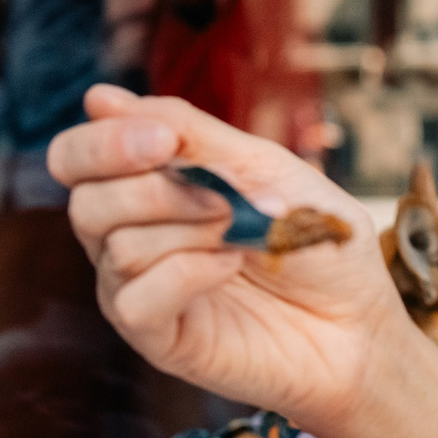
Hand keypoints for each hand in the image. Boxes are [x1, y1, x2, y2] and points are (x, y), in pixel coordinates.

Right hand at [49, 84, 405, 426]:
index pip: (76, 157)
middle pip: (84, 201)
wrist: (360, 320)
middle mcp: (130, 237)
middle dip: (153, 190)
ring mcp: (140, 291)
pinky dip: (187, 275)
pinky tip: (229, 269)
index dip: (105, 141)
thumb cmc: (315, 241)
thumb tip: (98, 99)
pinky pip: (134, 301)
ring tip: (240, 235)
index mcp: (147, 186)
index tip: (164, 141)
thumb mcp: (261, 168)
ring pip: (116, 247)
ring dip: (188, 230)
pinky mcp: (157, 339)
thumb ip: (187, 133)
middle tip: (222, 199)